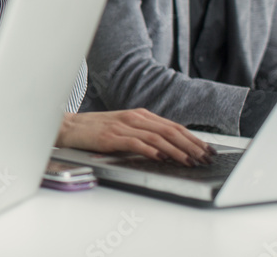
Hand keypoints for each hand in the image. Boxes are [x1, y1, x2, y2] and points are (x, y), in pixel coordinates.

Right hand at [56, 109, 214, 165]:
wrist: (69, 126)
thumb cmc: (96, 129)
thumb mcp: (125, 128)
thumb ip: (145, 134)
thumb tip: (170, 149)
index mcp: (140, 115)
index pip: (173, 126)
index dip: (193, 138)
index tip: (207, 150)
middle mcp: (134, 118)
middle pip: (170, 131)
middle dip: (191, 145)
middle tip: (205, 158)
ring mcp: (123, 126)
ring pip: (157, 137)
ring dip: (177, 151)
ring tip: (190, 161)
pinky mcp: (111, 137)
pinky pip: (135, 143)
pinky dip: (151, 150)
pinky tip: (162, 158)